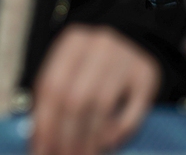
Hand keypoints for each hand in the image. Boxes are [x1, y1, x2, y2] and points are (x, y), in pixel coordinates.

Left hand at [31, 25, 159, 154]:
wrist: (133, 44)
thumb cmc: (93, 65)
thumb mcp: (70, 70)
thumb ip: (53, 99)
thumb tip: (38, 139)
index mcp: (73, 42)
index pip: (52, 86)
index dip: (44, 124)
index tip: (42, 150)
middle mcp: (100, 46)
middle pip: (75, 98)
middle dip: (67, 136)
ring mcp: (126, 58)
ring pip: (101, 106)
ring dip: (90, 139)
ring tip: (84, 154)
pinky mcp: (147, 74)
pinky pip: (131, 111)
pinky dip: (117, 132)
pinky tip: (108, 143)